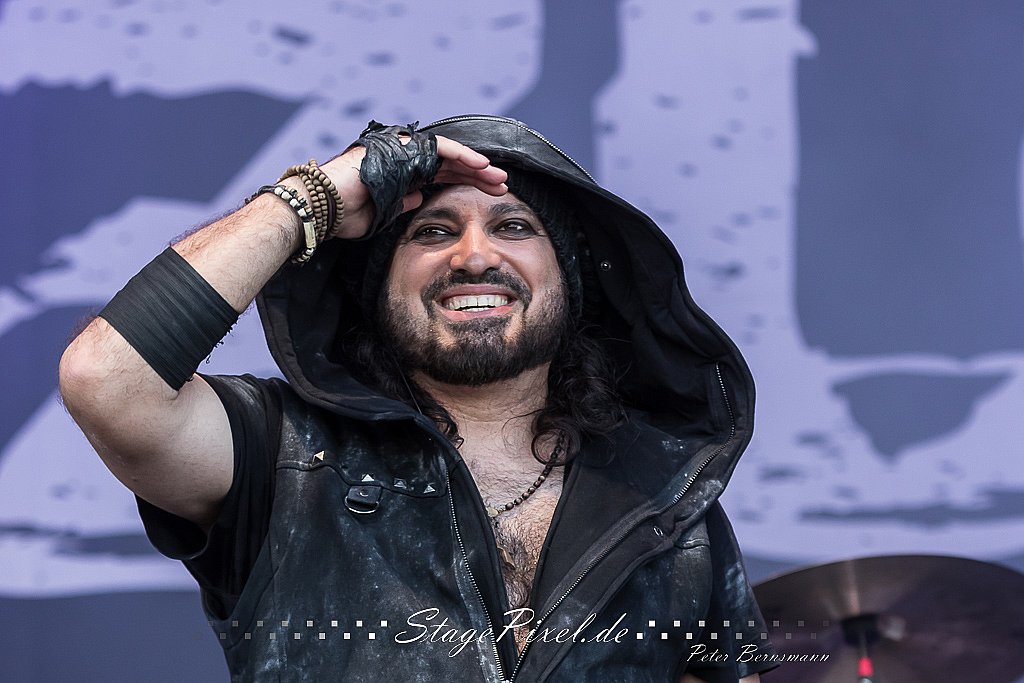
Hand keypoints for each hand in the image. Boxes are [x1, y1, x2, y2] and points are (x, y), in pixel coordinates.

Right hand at [317, 135, 507, 239]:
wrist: (319, 210)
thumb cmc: (342, 217)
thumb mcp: (383, 216)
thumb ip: (403, 205)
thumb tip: (420, 198)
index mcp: (401, 176)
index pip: (441, 177)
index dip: (466, 184)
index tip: (490, 194)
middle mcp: (403, 161)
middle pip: (450, 166)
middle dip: (478, 175)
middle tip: (502, 185)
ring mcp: (401, 152)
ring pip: (447, 156)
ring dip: (474, 166)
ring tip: (497, 176)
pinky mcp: (398, 148)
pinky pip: (436, 149)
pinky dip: (459, 155)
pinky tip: (479, 164)